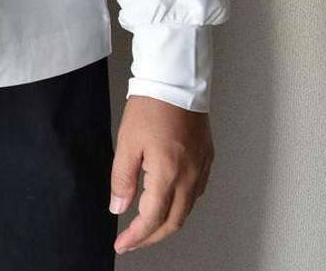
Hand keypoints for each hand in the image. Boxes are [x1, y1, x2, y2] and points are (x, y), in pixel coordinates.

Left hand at [108, 95, 213, 253]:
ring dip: (167, 223)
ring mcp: (201, 168)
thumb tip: (119, 207)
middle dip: (152, 237)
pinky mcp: (206, 160)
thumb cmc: (152, 106)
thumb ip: (122, 179)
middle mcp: (190, 176)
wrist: (176, 81)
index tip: (122, 243)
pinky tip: (167, 201)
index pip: (152, 219)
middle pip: (174, 222)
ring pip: (187, 210)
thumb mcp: (127, 143)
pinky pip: (196, 193)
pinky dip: (180, 205)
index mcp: (168, 173)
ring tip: (146, 225)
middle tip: (132, 240)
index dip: (136, 236)